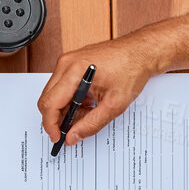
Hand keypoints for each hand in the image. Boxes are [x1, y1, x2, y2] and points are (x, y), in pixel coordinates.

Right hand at [37, 30, 157, 145]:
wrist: (141, 52)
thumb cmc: (131, 69)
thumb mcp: (114, 104)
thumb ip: (91, 124)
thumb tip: (73, 136)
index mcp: (74, 70)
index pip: (50, 103)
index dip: (51, 125)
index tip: (58, 137)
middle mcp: (66, 63)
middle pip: (47, 99)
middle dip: (56, 119)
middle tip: (70, 132)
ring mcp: (68, 61)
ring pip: (54, 94)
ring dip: (65, 110)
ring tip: (86, 116)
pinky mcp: (72, 63)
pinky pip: (61, 87)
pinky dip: (70, 100)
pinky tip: (87, 105)